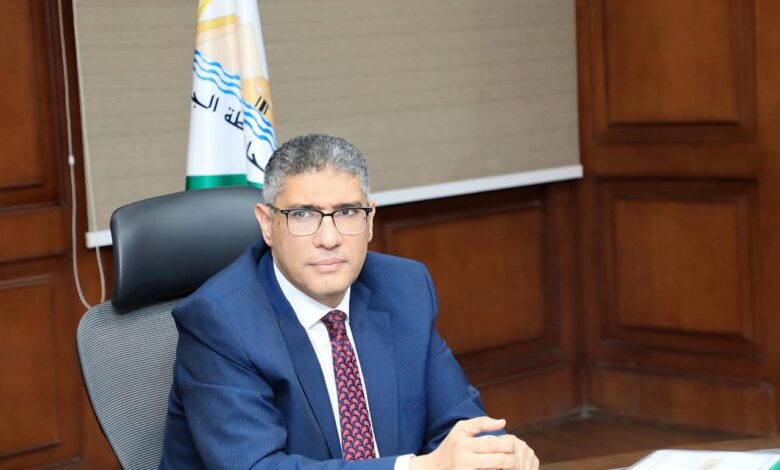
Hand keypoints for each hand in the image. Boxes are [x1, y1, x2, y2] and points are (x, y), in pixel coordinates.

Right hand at [410, 416, 537, 469]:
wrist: (432, 469)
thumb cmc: (450, 447)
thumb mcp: (461, 430)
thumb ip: (481, 423)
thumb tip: (503, 421)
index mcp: (464, 443)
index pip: (493, 444)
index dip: (508, 445)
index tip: (514, 445)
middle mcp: (465, 460)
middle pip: (498, 461)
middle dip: (512, 460)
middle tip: (518, 458)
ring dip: (507, 469)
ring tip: (514, 466)